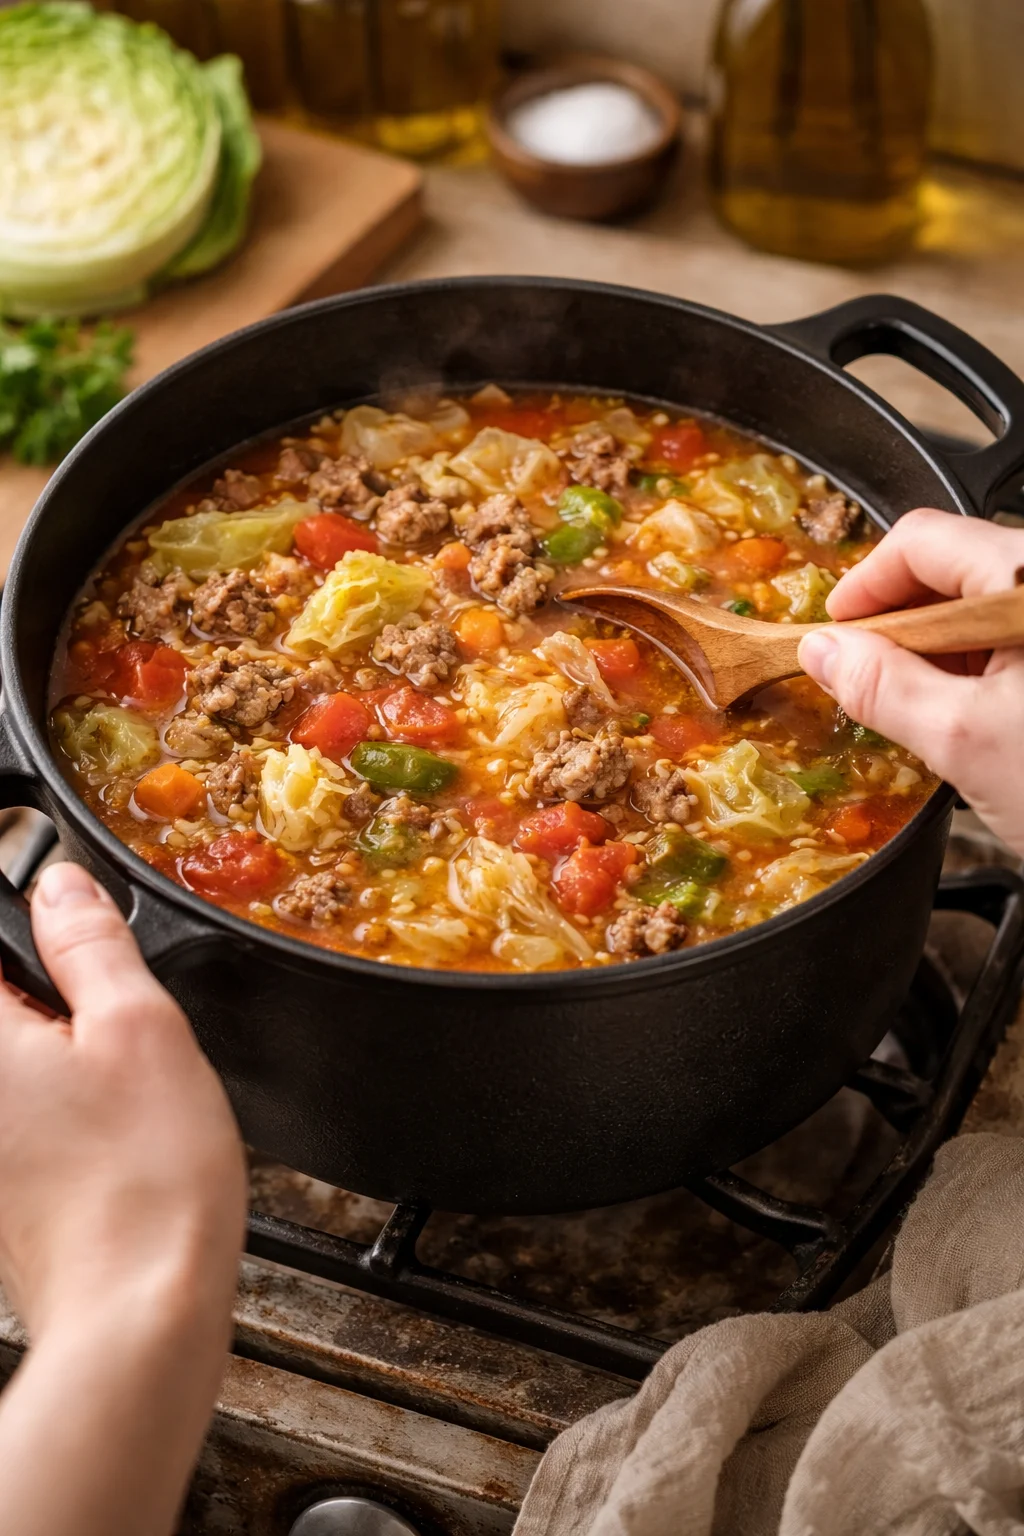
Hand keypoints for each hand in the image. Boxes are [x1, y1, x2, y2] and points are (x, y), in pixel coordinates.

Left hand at [0, 861, 246, 1340]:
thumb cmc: (144, 1179)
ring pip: (14, 1059)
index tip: (69, 932)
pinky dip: (54, 1096)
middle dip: (45, 989)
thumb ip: (89, 942)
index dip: (25, 921)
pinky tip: (109, 1123)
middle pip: (3, 1002)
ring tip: (117, 1071)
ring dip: (54, 1043)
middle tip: (107, 1004)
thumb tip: (61, 886)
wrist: (139, 1310)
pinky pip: (18, 1109)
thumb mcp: (140, 1024)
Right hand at [798, 508, 1023, 855]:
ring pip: (985, 610)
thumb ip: (882, 687)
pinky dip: (980, 672)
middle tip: (863, 680)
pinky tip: (969, 720)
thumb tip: (824, 653)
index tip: (832, 635)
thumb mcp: (965, 741)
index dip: (865, 587)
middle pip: (955, 570)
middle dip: (899, 624)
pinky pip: (1017, 642)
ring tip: (919, 713)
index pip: (924, 541)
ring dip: (938, 654)